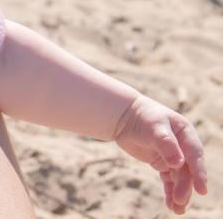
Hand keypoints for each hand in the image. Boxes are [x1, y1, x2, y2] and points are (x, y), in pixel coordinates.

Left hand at [113, 93, 207, 214]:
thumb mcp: (154, 127)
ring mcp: (174, 156)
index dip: (199, 173)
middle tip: (179, 201)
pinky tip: (170, 205)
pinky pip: (169, 180)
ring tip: (177, 210)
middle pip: (187, 170)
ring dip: (179, 193)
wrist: (124, 116)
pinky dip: (170, 192)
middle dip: (185, 187)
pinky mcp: (162, 163)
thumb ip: (166, 144)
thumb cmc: (142, 117)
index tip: (201, 189)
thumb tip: (178, 164)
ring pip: (179, 178)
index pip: (194, 156)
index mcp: (186, 134)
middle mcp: (183, 147)